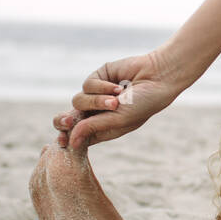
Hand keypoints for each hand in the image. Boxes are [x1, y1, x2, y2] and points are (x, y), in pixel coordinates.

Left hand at [53, 51, 183, 148]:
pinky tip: (119, 87)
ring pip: (78, 101)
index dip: (66, 138)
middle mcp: (97, 113)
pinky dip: (102, 87)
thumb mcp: (118, 120)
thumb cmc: (143, 104)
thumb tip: (70, 141)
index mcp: (102, 129)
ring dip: (96, 102)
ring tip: (116, 100)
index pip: (76, 135)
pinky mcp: (97, 78)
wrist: (158, 77)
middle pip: (68, 119)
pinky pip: (87, 85)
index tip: (62, 141)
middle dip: (65, 121)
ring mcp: (96, 95)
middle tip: (69, 120)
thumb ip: (93, 128)